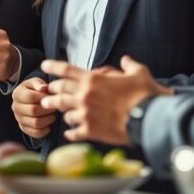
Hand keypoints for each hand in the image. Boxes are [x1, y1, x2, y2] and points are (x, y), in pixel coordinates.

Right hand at [11, 77, 56, 138]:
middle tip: (54, 107)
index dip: (43, 97)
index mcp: (17, 94)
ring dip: (47, 120)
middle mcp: (15, 107)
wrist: (30, 100)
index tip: (50, 97)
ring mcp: (19, 119)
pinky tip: (49, 124)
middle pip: (33, 111)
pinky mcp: (24, 128)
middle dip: (47, 109)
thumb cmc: (34, 89)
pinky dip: (45, 130)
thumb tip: (43, 88)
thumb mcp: (35, 82)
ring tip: (52, 115)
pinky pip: (36, 133)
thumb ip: (38, 83)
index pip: (30, 97)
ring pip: (35, 123)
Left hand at [41, 55, 170, 144]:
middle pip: (58, 91)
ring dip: (60, 112)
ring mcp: (86, 114)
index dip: (52, 66)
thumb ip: (129, 65)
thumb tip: (126, 60)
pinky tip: (69, 134)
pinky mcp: (90, 131)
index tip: (43, 65)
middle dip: (51, 91)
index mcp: (93, 79)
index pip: (66, 70)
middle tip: (47, 93)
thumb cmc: (145, 94)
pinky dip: (70, 133)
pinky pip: (73, 132)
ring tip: (56, 113)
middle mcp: (85, 95)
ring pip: (63, 112)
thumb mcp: (139, 73)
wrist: (150, 118)